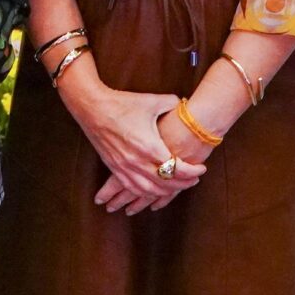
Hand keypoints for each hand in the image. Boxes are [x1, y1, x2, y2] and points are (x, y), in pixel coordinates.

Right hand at [58, 75, 200, 213]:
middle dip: (183, 183)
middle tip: (194, 180)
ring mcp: (125, 167)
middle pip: (166, 183)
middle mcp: (138, 161)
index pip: (177, 168)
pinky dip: (145, 193)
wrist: (92, 107)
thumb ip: (172, 104)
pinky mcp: (115, 168)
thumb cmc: (121, 103)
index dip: (192, 171)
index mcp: (150, 146)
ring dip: (166, 192)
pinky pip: (133, 187)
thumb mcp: (151, 101)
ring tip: (177, 187)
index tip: (201, 168)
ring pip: (150, 190)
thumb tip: (184, 105)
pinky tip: (152, 192)